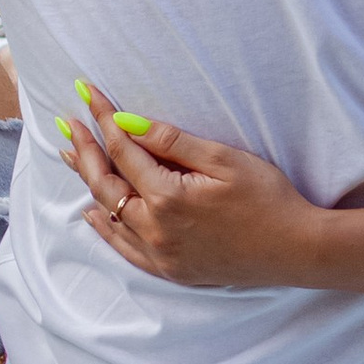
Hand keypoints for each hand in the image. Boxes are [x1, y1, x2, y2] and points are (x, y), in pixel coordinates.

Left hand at [55, 82, 318, 289]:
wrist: (296, 249)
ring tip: (69, 155)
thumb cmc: (268, 197)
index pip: (124, 150)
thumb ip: (172, 141)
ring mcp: (160, 254)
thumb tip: (127, 123)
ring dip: (88, 182)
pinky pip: (123, 248)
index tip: (88, 93)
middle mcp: (155, 229)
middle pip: (106, 183)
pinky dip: (104, 228)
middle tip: (68, 122)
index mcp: (168, 197)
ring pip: (109, 214)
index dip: (104, 118)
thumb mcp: (224, 159)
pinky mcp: (170, 270)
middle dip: (85, 148)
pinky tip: (91, 212)